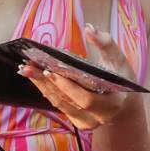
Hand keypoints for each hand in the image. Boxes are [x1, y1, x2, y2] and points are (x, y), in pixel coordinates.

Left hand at [20, 24, 134, 130]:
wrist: (124, 103)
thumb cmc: (121, 77)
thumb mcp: (118, 59)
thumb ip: (106, 43)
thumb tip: (89, 29)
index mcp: (113, 102)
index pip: (86, 98)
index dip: (66, 86)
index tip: (48, 70)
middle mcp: (98, 116)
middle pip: (67, 101)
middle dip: (45, 82)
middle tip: (28, 66)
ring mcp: (86, 121)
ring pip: (59, 103)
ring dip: (41, 85)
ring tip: (25, 69)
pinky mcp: (76, 121)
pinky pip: (58, 105)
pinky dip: (45, 89)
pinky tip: (33, 77)